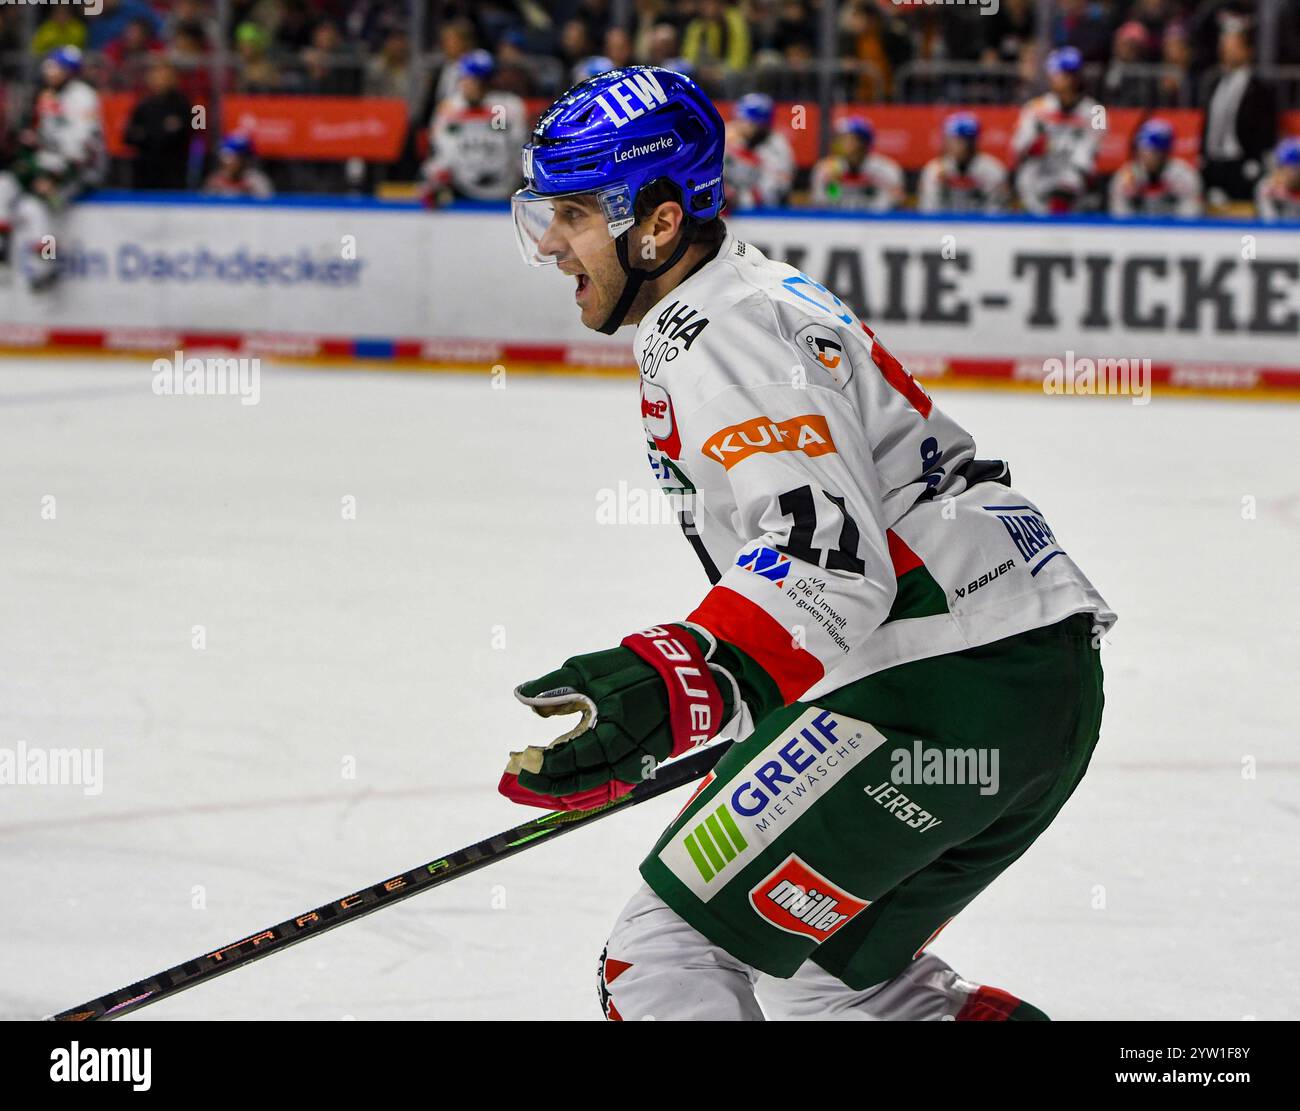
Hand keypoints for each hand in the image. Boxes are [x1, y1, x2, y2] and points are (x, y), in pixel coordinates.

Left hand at [501, 625, 732, 810]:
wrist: (683, 678)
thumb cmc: (634, 669)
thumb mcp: (590, 669)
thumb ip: (555, 687)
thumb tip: (523, 698)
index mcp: (612, 732)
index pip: (569, 760)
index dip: (542, 765)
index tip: (519, 760)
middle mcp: (624, 757)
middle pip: (578, 784)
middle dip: (545, 785)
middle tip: (517, 780)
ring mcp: (634, 766)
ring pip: (591, 794)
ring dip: (560, 794)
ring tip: (533, 788)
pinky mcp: (639, 767)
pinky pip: (605, 790)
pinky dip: (581, 793)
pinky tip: (561, 789)